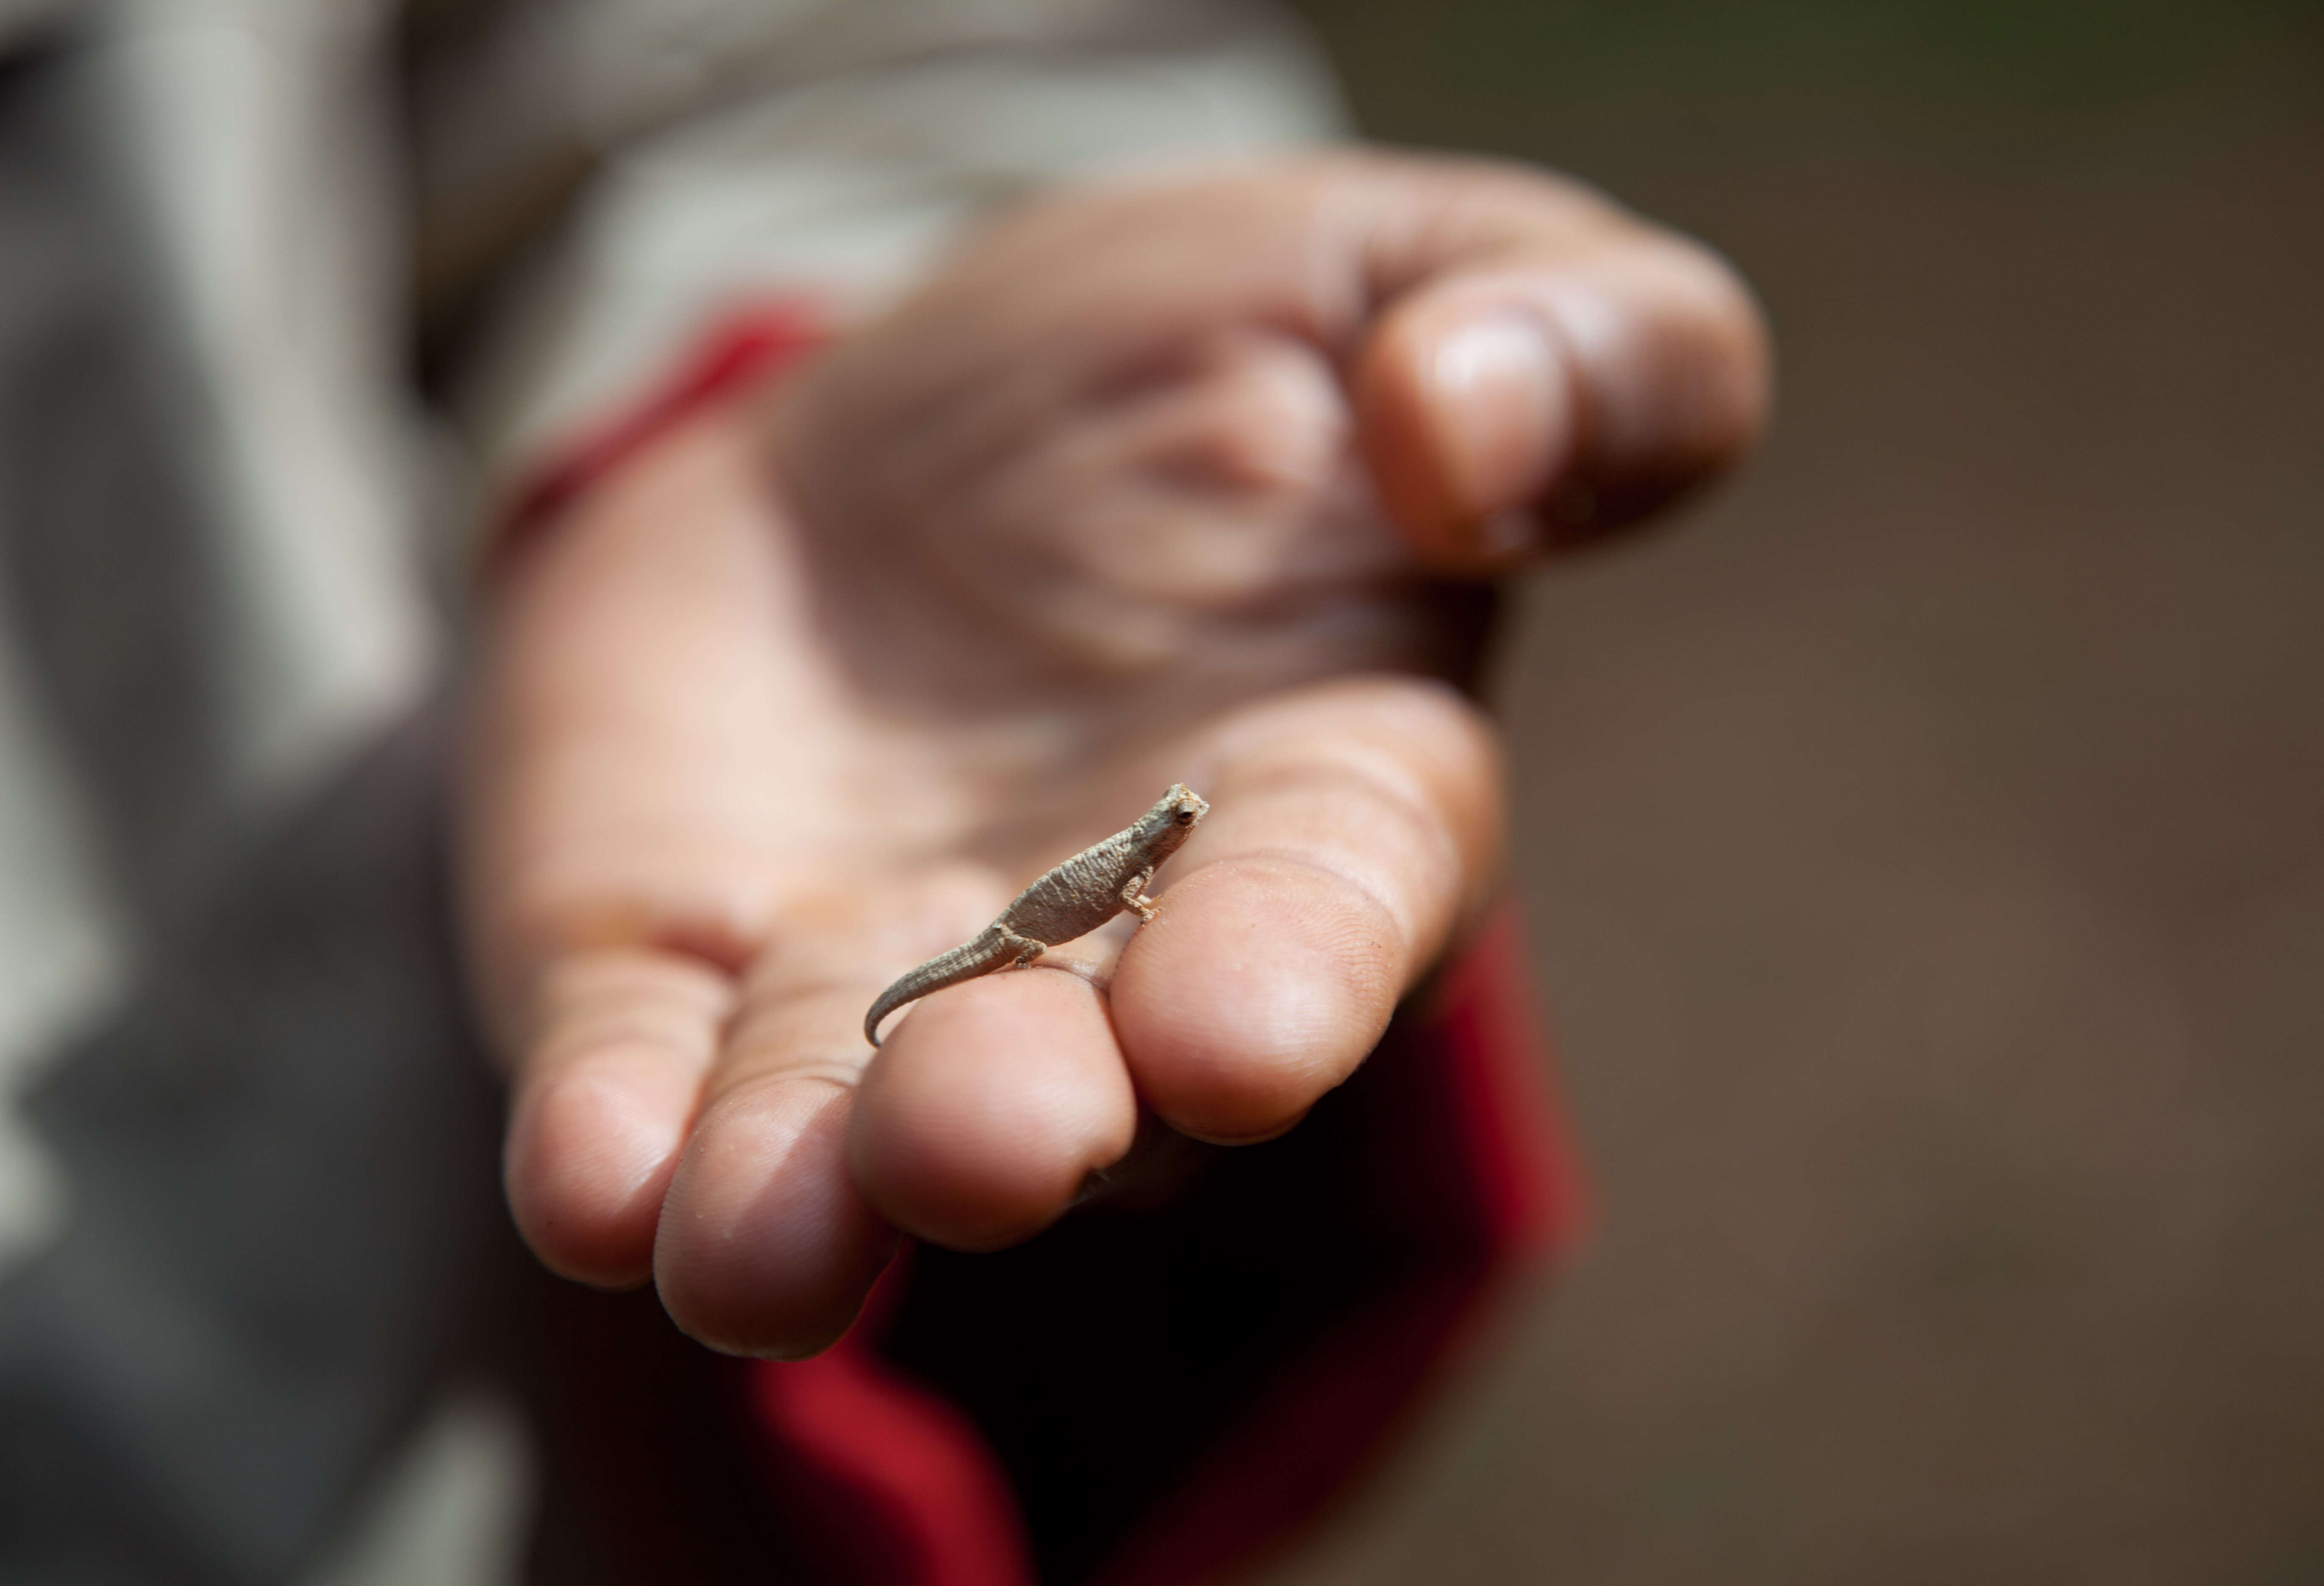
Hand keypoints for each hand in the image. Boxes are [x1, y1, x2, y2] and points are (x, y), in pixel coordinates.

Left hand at [466, 152, 1766, 1355]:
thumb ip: (1568, 341)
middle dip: (1023, 1116)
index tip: (1233, 1035)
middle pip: (1079, 1073)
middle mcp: (1105, 946)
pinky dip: (621, 1146)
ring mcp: (875, 973)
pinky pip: (642, 1077)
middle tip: (980, 1141)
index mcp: (1323, 795)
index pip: (1327, 907)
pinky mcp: (676, 955)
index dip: (1285, 974)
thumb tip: (1462, 434)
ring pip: (839, 1135)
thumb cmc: (1206, 352)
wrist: (900, 414)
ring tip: (762, 1250)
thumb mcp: (1418, 267)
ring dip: (803, 1198)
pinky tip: (597, 1191)